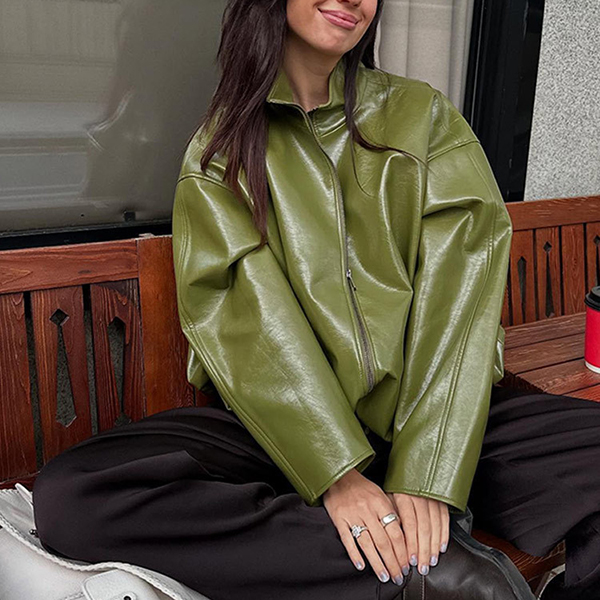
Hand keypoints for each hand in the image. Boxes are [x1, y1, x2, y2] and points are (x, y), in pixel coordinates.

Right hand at [323, 468, 409, 585]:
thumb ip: (390, 512)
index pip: (395, 532)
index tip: (407, 565)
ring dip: (377, 563)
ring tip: (384, 576)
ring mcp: (352, 515)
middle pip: (383, 542)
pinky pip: (347, 539)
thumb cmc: (361, 486)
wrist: (338, 474)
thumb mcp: (380, 494)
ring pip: (367, 544)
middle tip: (398, 576)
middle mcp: (367, 510)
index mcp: (380, 503)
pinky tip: (361, 565)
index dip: (402, 552)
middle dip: (393, 562)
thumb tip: (404, 534)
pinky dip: (354, 554)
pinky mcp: (338, 519)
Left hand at [385, 492, 449, 575]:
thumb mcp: (389, 498)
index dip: (411, 544)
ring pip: (436, 526)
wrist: (411, 467)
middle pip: (424, 528)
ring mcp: (433, 498)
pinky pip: (445, 520)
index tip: (411, 560)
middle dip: (424, 550)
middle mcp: (420, 496)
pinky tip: (441, 547)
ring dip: (434, 546)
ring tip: (431, 561)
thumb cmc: (396, 486)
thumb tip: (395, 540)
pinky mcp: (442, 500)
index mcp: (404, 496)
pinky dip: (444, 535)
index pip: (409, 524)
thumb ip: (392, 516)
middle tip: (423, 567)